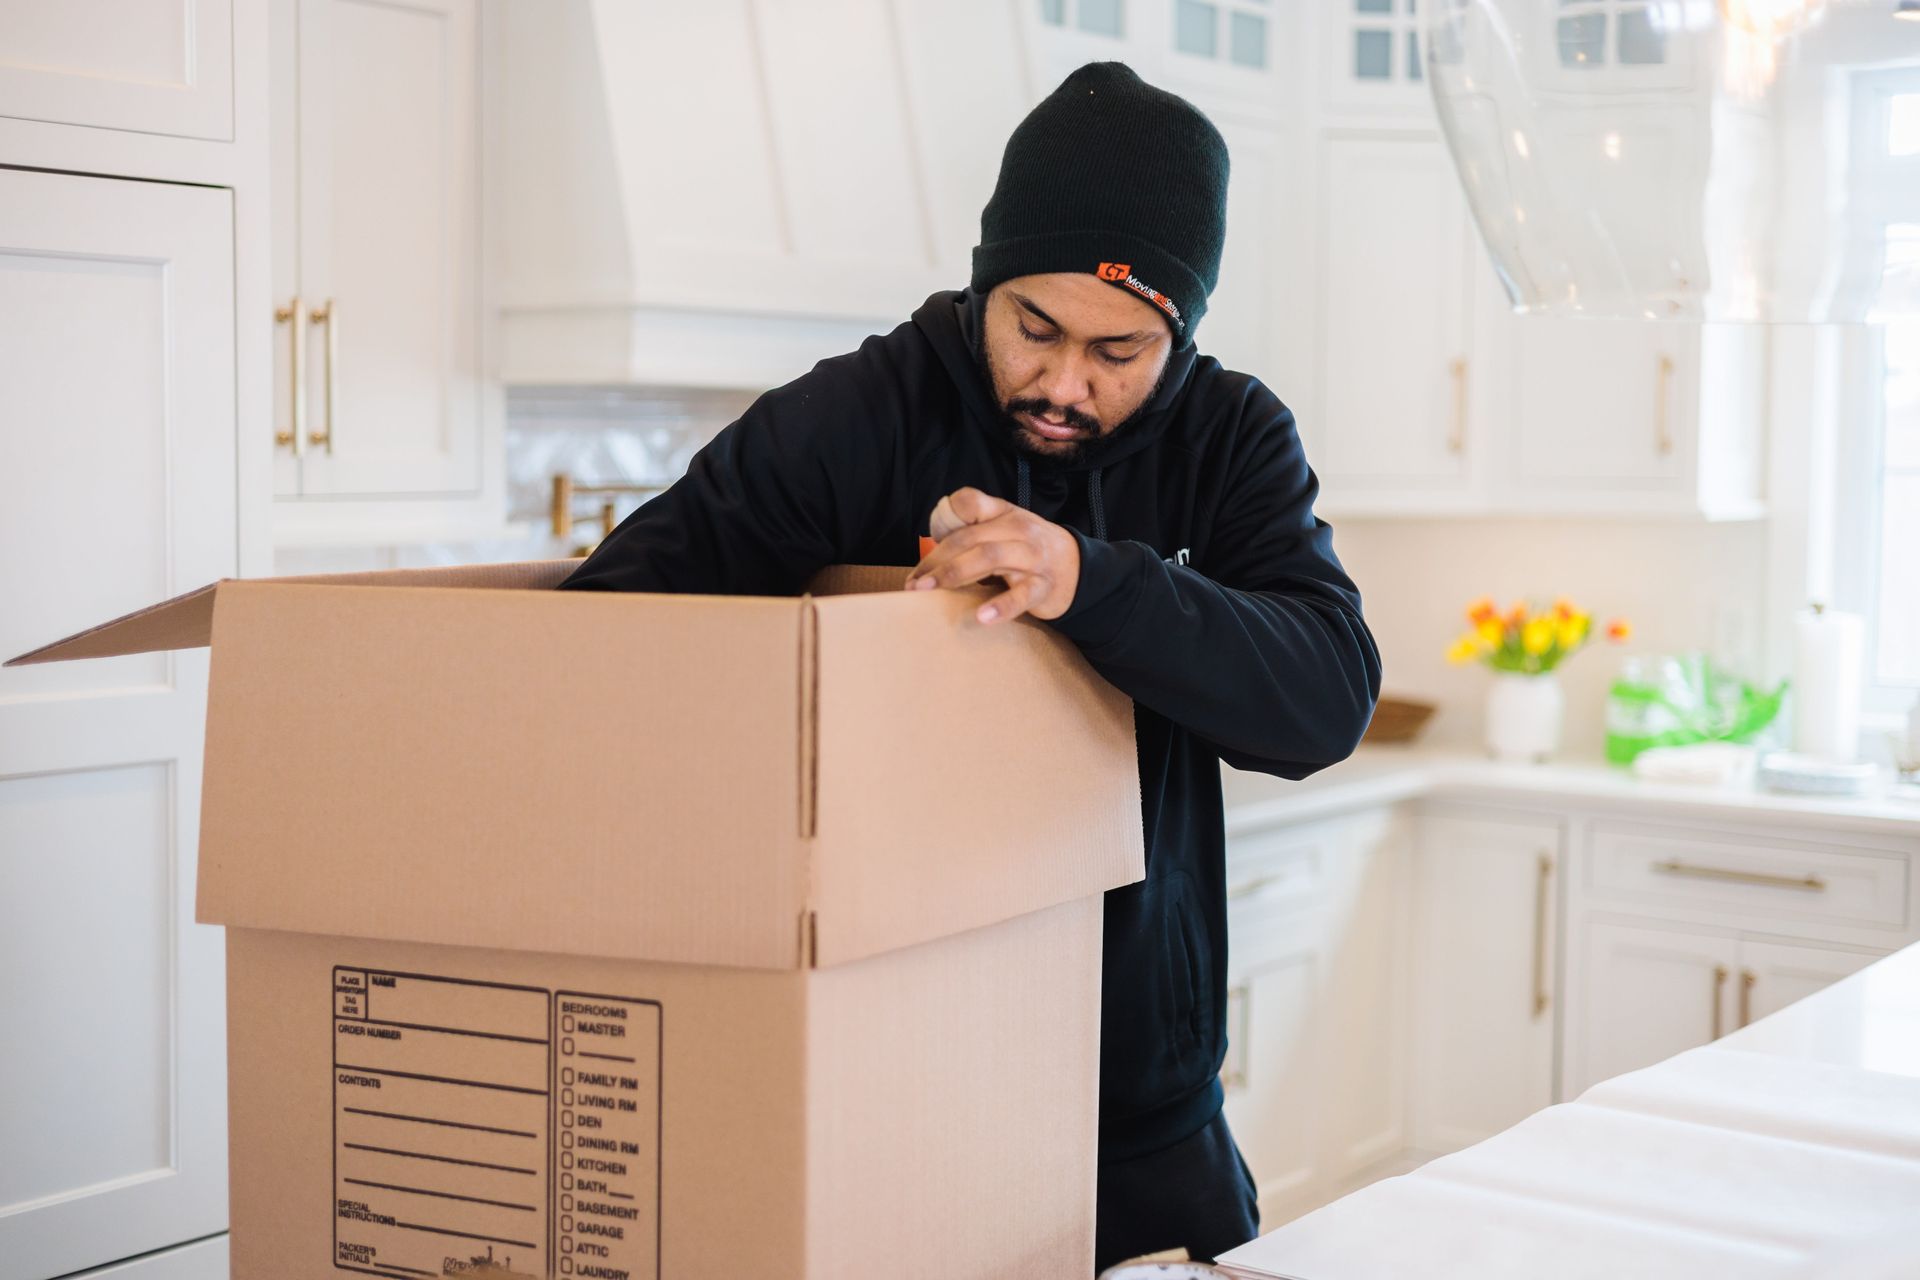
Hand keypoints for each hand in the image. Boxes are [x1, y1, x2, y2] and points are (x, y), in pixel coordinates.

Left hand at [906, 487, 1080, 624]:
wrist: (1078, 569)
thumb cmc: (1027, 550)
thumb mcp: (1004, 530)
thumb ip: (972, 532)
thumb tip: (929, 554)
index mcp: (1003, 513)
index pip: (970, 502)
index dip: (945, 515)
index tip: (926, 538)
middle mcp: (1018, 530)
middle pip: (970, 538)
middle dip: (937, 559)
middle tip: (914, 583)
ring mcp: (1032, 557)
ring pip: (989, 558)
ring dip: (955, 574)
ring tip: (929, 591)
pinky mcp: (1043, 586)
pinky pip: (1022, 596)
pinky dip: (1001, 606)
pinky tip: (982, 617)